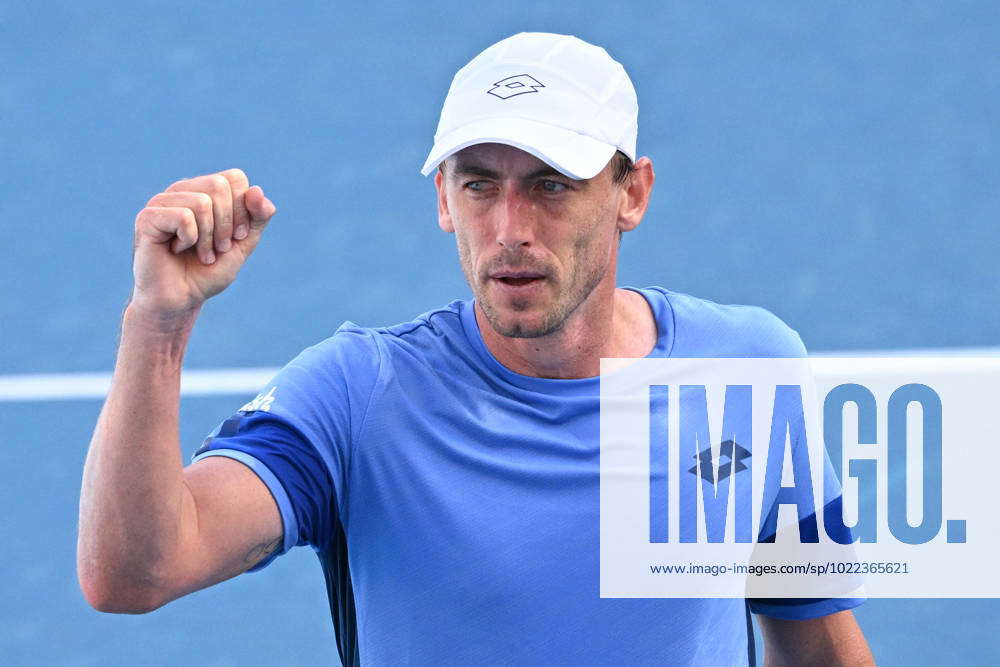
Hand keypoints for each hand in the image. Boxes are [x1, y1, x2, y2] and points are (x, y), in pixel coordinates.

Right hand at [130, 168, 275, 321]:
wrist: (180, 299)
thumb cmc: (208, 271)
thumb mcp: (243, 243)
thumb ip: (258, 217)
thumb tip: (257, 190)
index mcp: (205, 190)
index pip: (235, 178)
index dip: (244, 211)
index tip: (236, 237)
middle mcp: (183, 190)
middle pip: (219, 186)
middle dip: (227, 225)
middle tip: (218, 248)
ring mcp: (162, 201)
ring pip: (202, 203)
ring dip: (208, 237)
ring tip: (200, 253)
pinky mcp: (148, 217)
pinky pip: (183, 217)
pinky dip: (190, 240)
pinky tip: (177, 250)